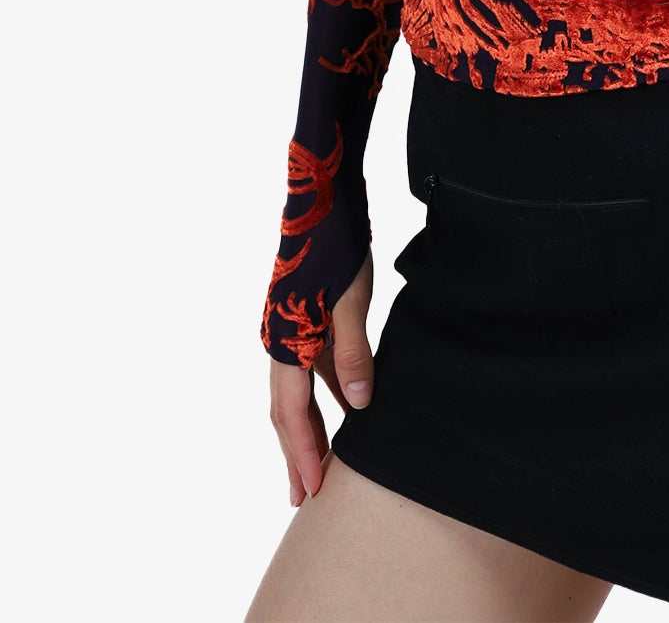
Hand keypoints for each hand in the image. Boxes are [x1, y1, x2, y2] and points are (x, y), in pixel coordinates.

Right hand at [267, 248, 374, 504]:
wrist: (323, 199)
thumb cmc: (336, 248)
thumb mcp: (352, 302)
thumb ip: (353, 354)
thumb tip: (358, 408)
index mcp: (286, 343)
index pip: (290, 413)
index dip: (300, 453)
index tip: (311, 490)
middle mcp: (282, 343)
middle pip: (286, 412)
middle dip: (296, 455)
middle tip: (304, 498)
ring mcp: (293, 333)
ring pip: (298, 395)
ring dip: (308, 431)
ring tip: (321, 468)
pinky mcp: (309, 321)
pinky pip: (314, 372)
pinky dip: (325, 398)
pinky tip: (346, 412)